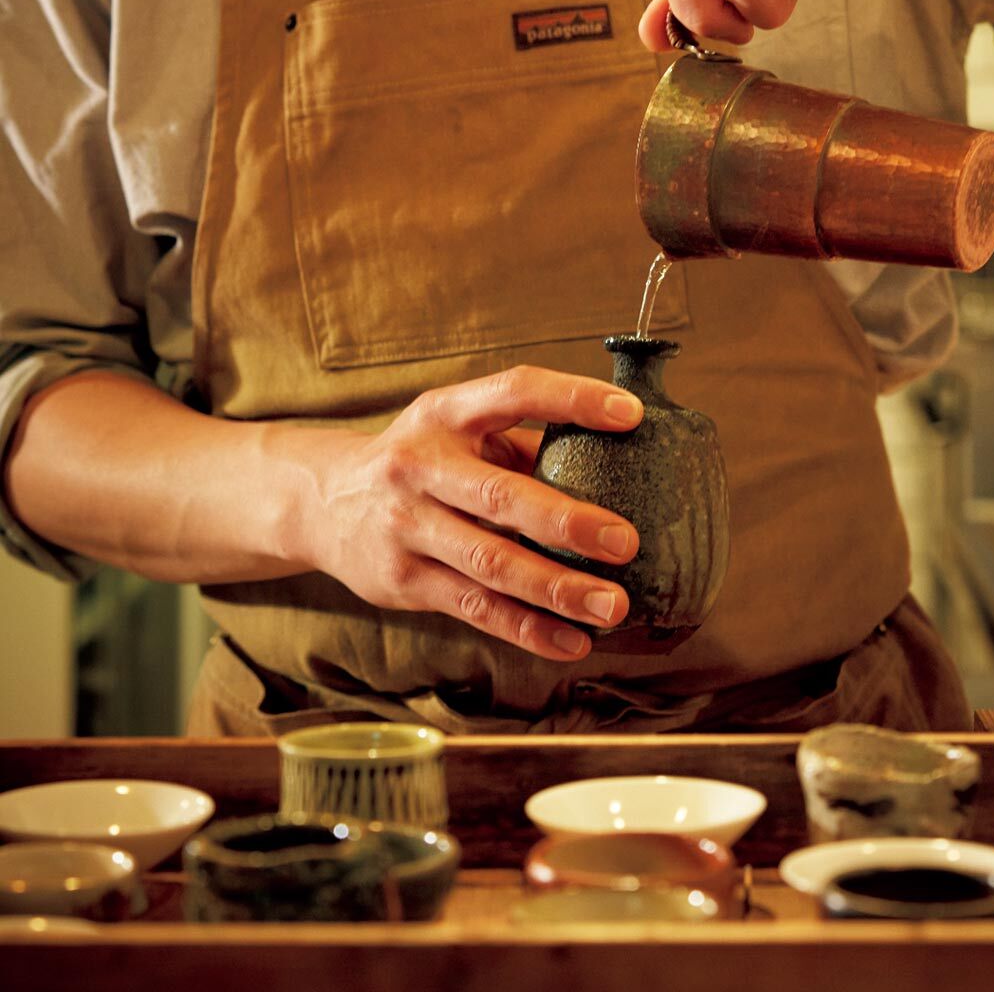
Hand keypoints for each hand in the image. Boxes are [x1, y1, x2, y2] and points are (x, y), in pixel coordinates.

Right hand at [307, 367, 642, 661]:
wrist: (322, 502)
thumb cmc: (420, 460)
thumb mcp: (459, 430)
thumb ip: (525, 444)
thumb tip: (620, 461)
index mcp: (447, 413)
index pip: (515, 392)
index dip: (572, 399)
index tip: (630, 415)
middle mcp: (421, 465)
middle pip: (501, 496)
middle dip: (568, 521)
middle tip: (626, 542)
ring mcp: (407, 525)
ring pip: (490, 563)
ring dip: (557, 588)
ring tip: (612, 605)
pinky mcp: (403, 580)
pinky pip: (474, 608)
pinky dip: (527, 629)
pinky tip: (572, 641)